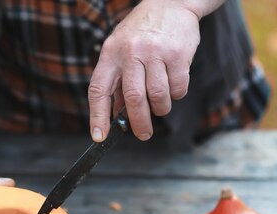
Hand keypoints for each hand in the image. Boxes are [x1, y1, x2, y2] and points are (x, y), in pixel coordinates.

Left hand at [88, 0, 222, 141]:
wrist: (171, 2)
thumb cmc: (141, 32)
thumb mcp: (120, 50)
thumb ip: (117, 82)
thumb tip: (116, 116)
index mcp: (110, 54)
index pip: (99, 91)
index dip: (98, 116)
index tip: (99, 137)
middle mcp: (131, 52)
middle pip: (133, 99)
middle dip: (139, 123)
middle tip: (143, 135)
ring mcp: (155, 52)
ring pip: (158, 96)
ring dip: (160, 109)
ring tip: (160, 106)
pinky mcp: (178, 54)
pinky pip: (178, 88)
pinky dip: (176, 95)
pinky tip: (173, 87)